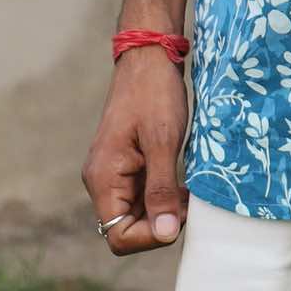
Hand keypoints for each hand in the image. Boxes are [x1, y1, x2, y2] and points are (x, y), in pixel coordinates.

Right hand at [81, 48, 189, 254]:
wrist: (149, 54)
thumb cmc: (154, 92)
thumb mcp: (163, 141)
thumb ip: (161, 189)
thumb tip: (166, 234)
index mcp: (103, 178)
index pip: (118, 236)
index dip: (150, 236)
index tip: (179, 214)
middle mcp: (102, 180)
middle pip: (127, 228)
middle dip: (160, 222)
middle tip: (188, 202)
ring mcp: (113, 172)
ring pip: (136, 212)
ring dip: (163, 208)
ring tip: (188, 191)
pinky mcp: (126, 163)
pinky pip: (141, 193)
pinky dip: (162, 193)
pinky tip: (181, 181)